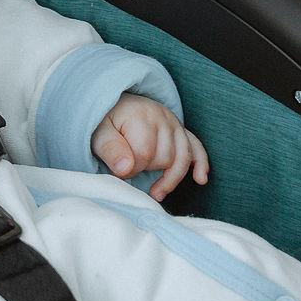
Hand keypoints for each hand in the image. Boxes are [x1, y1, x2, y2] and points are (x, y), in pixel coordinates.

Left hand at [91, 95, 209, 201]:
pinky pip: (196, 147)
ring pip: (182, 158)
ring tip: (157, 193)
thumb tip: (126, 169)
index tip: (119, 171)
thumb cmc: (108, 124)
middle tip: (131, 172)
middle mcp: (163, 117)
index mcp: (141, 116)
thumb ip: (111, 150)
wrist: (117, 106)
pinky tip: (200, 179)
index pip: (144, 154)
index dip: (132, 169)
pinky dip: (200, 164)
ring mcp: (175, 123)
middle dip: (148, 171)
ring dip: (171, 178)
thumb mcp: (100, 134)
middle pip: (165, 158)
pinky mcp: (181, 131)